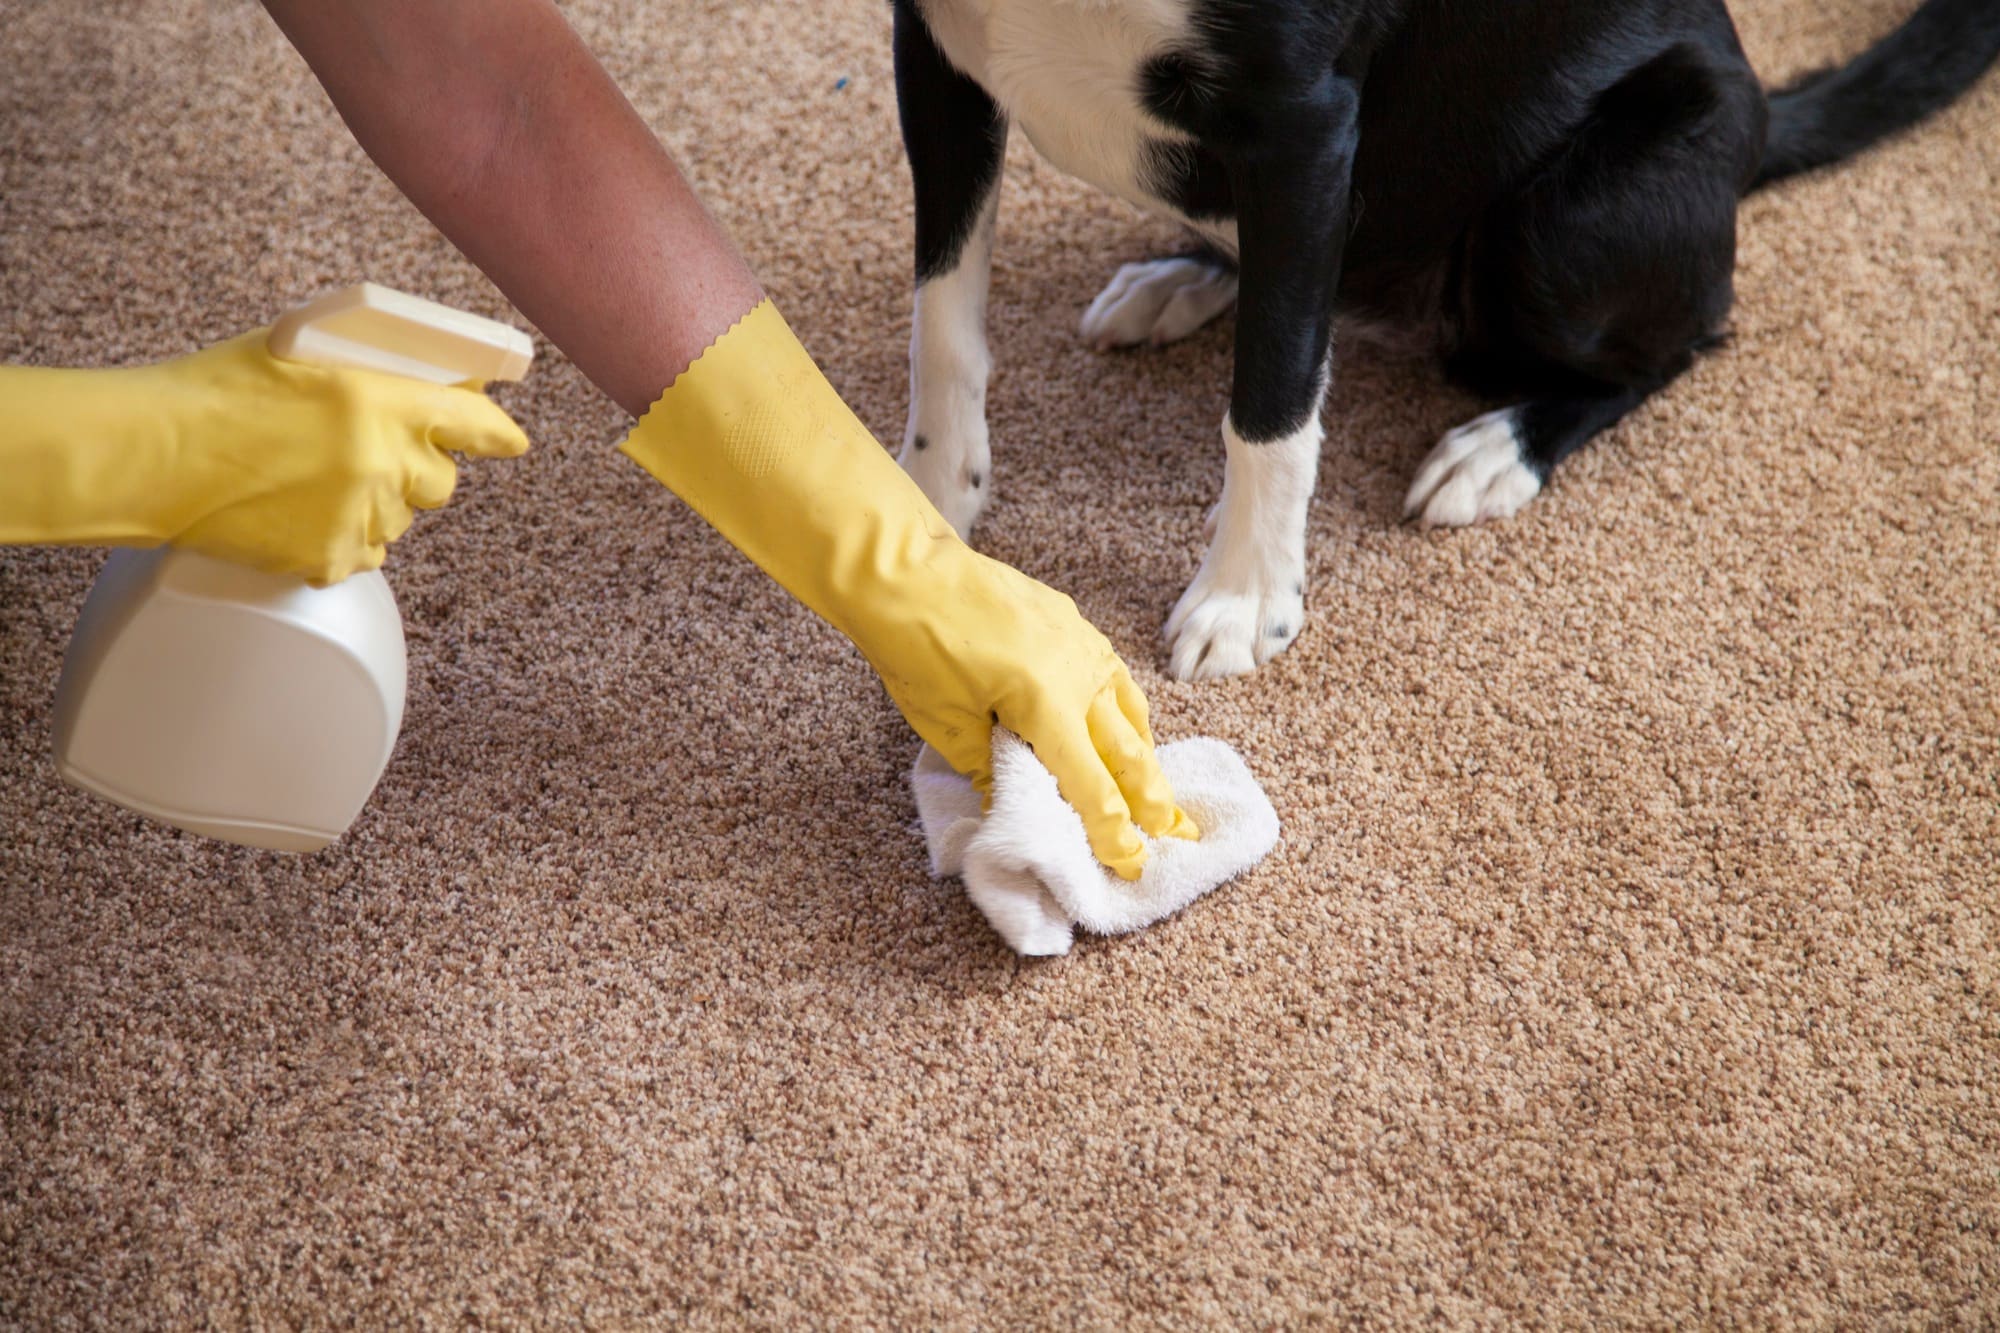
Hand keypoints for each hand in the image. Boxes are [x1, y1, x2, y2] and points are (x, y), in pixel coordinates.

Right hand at [1, 330, 528, 583]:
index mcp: (375, 402)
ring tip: (314, 481)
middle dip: (418, 469)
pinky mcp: (329, 558)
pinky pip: (363, 553)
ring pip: (402, 519)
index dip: (495, 432)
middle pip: (441, 482)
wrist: (152, 456)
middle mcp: (378, 463)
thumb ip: (369, 370)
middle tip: (373, 457)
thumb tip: (427, 381)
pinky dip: (342, 537)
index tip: (511, 440)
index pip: (469, 421)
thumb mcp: (299, 352)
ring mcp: (357, 515)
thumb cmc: (213, 395)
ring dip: (377, 503)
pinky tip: (297, 512)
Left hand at [617, 301, 1195, 877]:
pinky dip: (1123, 708)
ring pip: (1129, 708)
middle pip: (1127, 749)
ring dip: (1143, 752)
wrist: (904, 570)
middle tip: (1173, 832)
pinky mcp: (1071, 622)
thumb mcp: (946, 724)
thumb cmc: (916, 646)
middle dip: (1149, 796)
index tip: (1130, 861)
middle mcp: (1079, 673)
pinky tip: (1120, 720)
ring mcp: (1080, 642)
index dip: (1112, 830)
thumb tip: (1010, 800)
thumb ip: (988, 767)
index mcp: (1048, 704)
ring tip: (1152, 785)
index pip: (1092, 784)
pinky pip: (1111, 675)